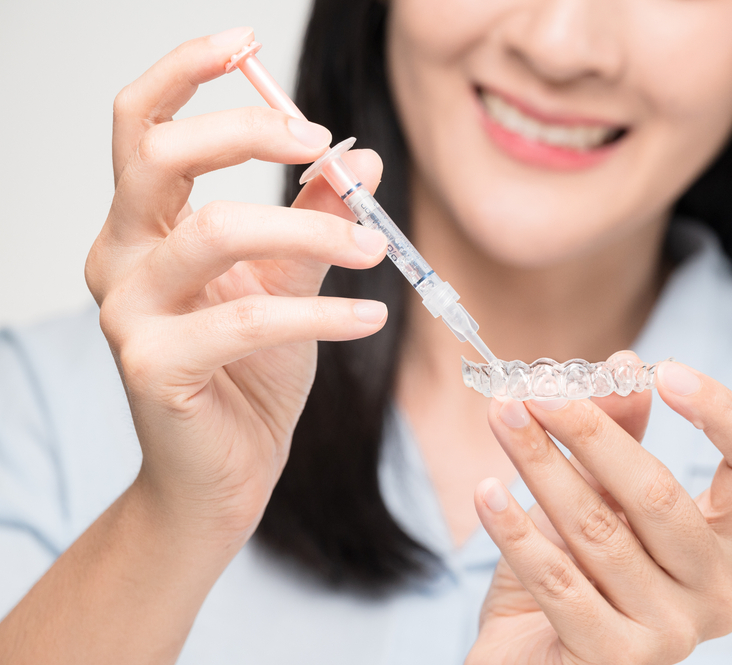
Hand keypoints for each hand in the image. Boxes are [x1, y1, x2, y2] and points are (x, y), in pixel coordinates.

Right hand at [85, 28, 388, 545]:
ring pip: (214, 231)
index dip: (186, 73)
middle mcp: (120, 259)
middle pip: (163, 158)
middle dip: (248, 133)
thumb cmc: (250, 375)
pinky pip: (246, 319)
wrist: (226, 474)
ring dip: (308, 228)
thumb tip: (359, 157)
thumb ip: (315, 219)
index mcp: (145, 227)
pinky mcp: (153, 367)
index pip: (141, 126)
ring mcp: (128, 314)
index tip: (246, 41)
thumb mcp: (289, 282)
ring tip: (371, 247)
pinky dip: (322, 312)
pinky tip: (369, 317)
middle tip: (321, 145)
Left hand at [469, 353, 731, 663]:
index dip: (722, 411)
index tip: (666, 371)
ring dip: (541, 465)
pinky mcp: (616, 660)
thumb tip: (625, 366)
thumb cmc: (574, 577)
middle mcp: (714, 592)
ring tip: (503, 418)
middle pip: (661, 493)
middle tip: (538, 391)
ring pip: (598, 529)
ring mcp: (670, 634)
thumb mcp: (600, 501)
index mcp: (725, 546)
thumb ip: (619, 439)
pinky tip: (487, 491)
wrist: (532, 661)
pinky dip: (516, 531)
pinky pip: (557, 581)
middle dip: (591, 432)